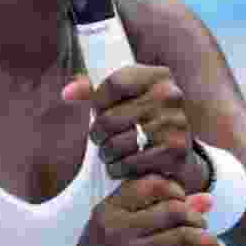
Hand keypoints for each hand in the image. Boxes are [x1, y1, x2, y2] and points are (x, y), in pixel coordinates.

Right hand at [45, 175, 227, 245]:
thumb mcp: (117, 227)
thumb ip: (158, 209)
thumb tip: (208, 199)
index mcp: (108, 209)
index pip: (152, 184)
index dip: (176, 189)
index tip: (183, 201)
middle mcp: (117, 227)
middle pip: (173, 209)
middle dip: (196, 216)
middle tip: (202, 225)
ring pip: (182, 235)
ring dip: (208, 239)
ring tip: (217, 245)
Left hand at [63, 66, 210, 193]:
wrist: (178, 145)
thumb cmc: (143, 116)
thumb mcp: (124, 96)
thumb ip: (93, 90)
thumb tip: (67, 93)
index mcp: (157, 76)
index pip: (113, 83)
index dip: (97, 100)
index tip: (98, 110)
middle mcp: (170, 96)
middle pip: (110, 118)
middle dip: (97, 133)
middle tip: (99, 138)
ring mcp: (175, 124)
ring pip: (117, 144)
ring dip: (107, 154)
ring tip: (108, 153)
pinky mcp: (176, 151)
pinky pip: (131, 164)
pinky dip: (120, 169)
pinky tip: (120, 166)